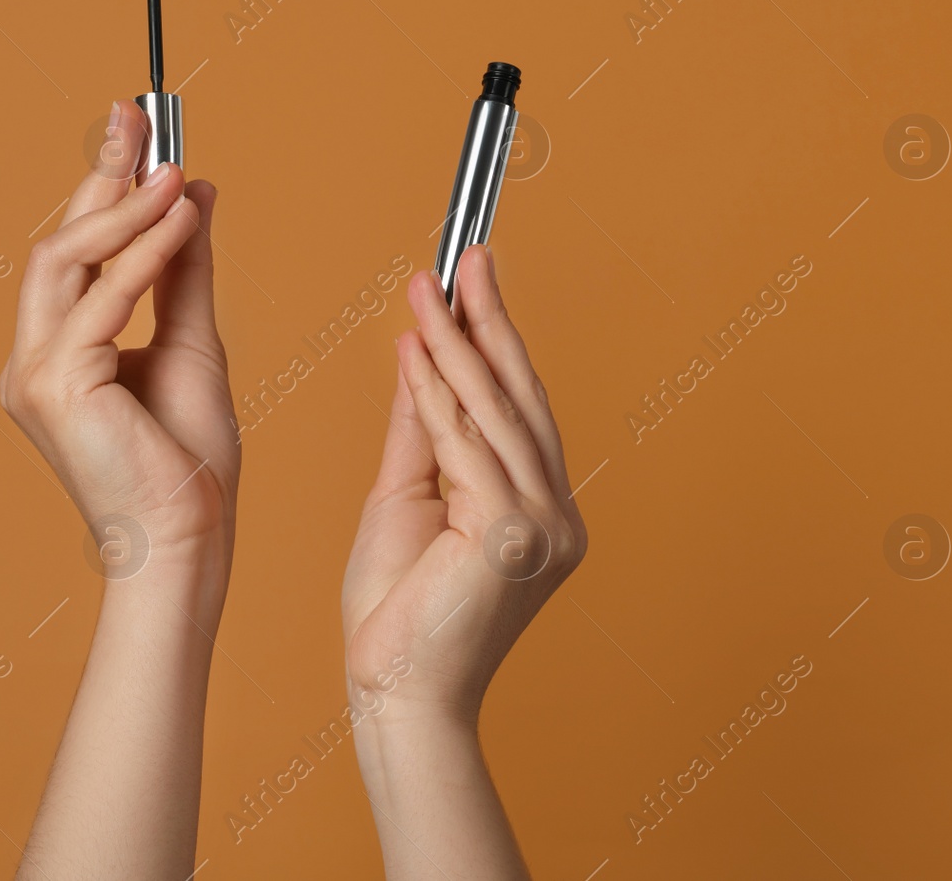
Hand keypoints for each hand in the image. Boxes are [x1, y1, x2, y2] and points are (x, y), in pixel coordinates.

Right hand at [0, 100, 238, 579]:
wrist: (188, 538)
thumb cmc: (188, 460)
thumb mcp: (191, 341)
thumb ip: (183, 268)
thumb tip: (191, 189)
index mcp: (59, 353)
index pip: (76, 251)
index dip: (103, 185)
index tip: (134, 128)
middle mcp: (34, 359)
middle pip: (59, 244)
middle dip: (100, 175)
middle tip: (135, 115)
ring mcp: (36, 373)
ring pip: (65, 260)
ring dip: (123, 209)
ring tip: (172, 170)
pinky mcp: (56, 385)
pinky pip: (100, 299)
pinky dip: (143, 254)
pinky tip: (180, 219)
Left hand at [342, 245, 585, 726]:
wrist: (395, 695)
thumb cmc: (398, 614)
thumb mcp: (410, 501)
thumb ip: (425, 433)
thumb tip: (424, 359)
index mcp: (541, 512)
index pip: (520, 410)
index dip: (496, 342)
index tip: (471, 285)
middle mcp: (556, 515)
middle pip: (522, 398)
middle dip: (490, 321)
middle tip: (468, 256)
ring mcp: (541, 526)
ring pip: (495, 413)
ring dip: (458, 344)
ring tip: (430, 287)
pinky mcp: (509, 534)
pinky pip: (466, 446)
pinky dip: (437, 393)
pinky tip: (416, 349)